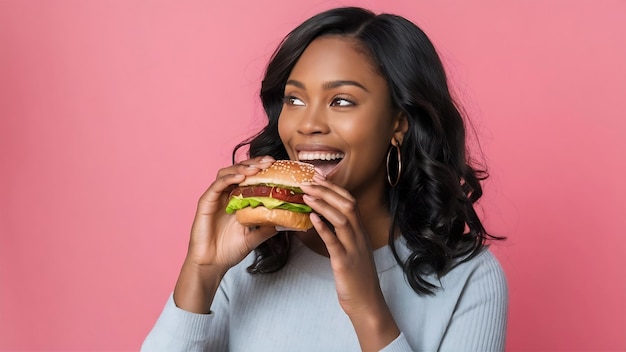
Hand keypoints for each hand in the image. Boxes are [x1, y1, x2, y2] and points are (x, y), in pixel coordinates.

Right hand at [186, 155, 278, 271]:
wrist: (211, 264)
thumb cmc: (229, 250)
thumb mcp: (254, 238)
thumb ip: (267, 228)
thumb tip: (286, 221)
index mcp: (237, 200)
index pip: (249, 177)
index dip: (261, 168)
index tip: (275, 165)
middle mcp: (226, 195)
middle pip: (239, 170)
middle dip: (254, 163)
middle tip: (269, 162)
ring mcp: (215, 198)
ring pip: (227, 173)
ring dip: (242, 168)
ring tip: (256, 169)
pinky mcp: (205, 202)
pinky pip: (217, 185)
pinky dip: (229, 179)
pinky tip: (240, 178)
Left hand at [300, 177, 399, 349]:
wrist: (367, 303)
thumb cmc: (356, 278)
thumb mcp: (352, 251)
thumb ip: (342, 236)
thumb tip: (324, 221)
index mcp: (360, 233)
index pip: (350, 202)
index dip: (334, 188)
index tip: (318, 178)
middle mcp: (359, 237)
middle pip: (347, 205)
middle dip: (327, 191)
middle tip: (308, 181)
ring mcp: (353, 249)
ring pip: (342, 219)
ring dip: (324, 204)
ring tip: (307, 194)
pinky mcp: (345, 263)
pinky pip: (334, 241)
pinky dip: (323, 228)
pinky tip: (312, 218)